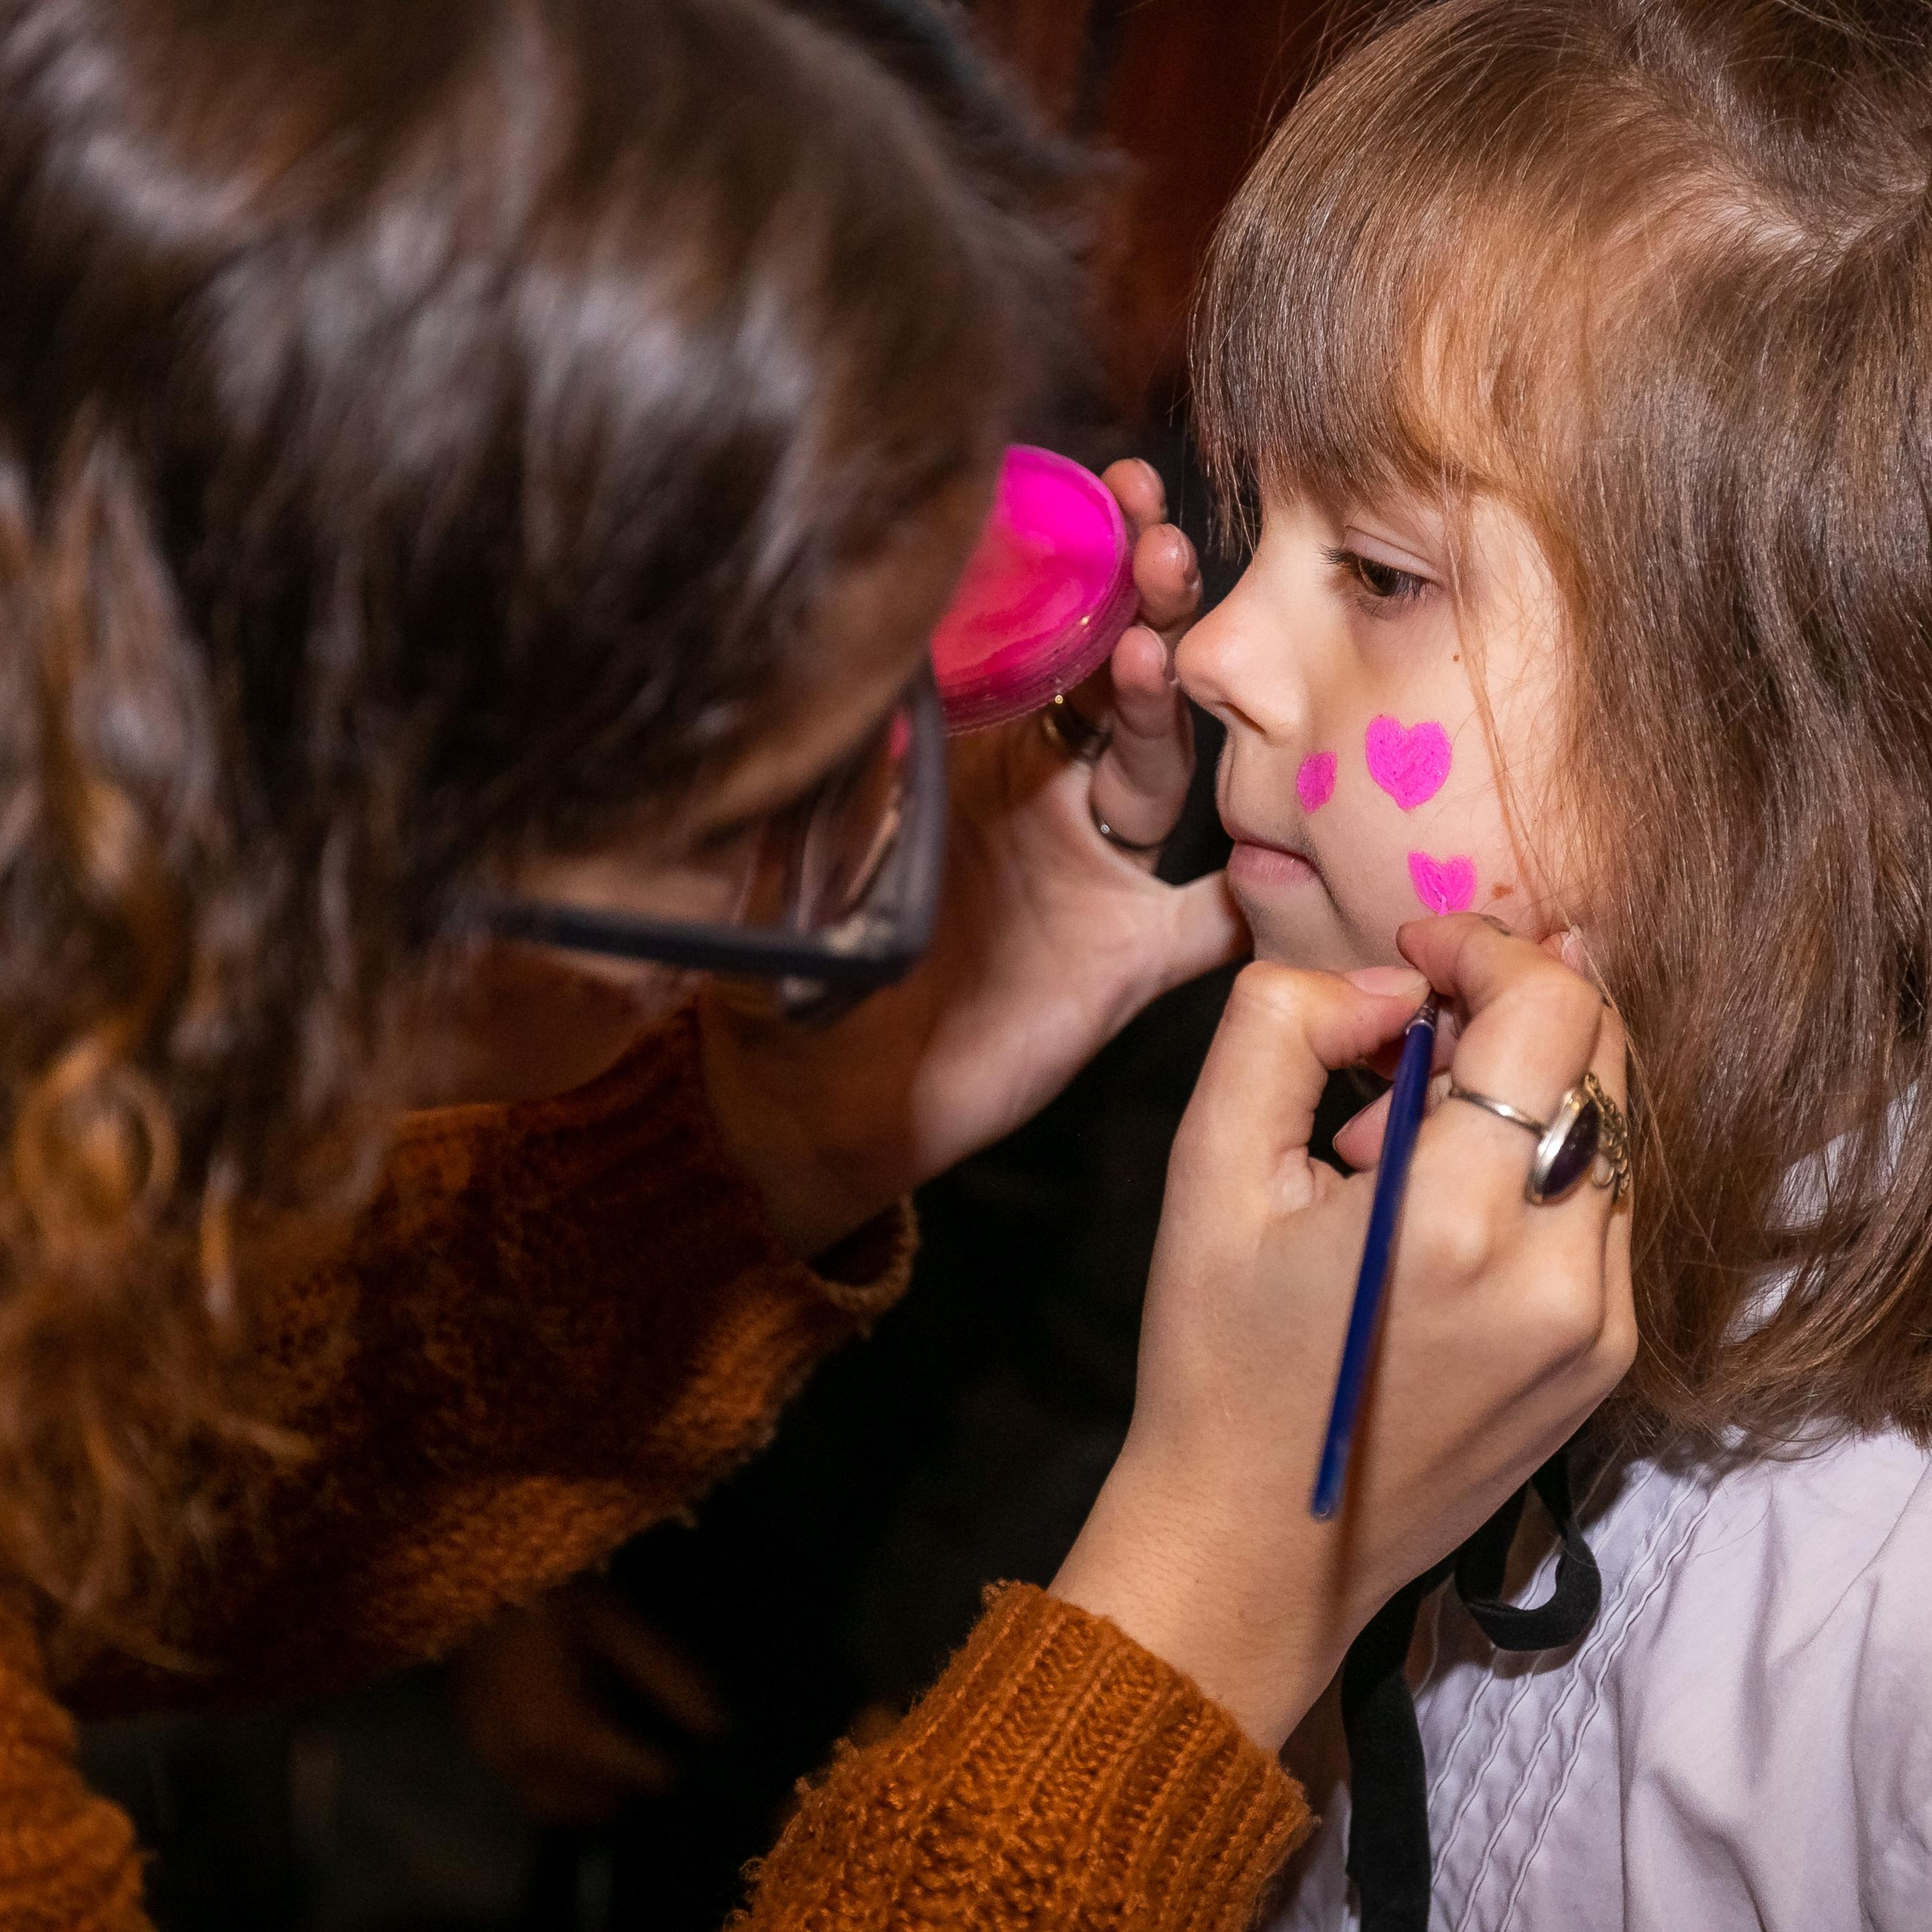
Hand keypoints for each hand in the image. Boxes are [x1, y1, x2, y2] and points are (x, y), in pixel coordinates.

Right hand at [454, 1578, 725, 1825]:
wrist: (478, 1570)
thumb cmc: (558, 1591)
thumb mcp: (620, 1624)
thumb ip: (668, 1678)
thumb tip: (717, 1725)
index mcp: (561, 1730)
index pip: (630, 1775)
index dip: (667, 1768)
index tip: (691, 1757)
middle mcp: (520, 1760)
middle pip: (588, 1803)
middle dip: (626, 1787)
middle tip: (656, 1755)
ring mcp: (490, 1756)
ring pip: (551, 1804)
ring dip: (590, 1794)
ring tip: (622, 1758)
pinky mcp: (474, 1744)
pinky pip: (522, 1786)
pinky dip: (556, 1782)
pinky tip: (578, 1748)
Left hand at [701, 459, 1245, 1258]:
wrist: (816, 1105)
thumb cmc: (790, 969)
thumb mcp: (795, 839)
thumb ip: (834, 751)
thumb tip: (843, 642)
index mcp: (965, 754)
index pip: (1036, 638)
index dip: (1070, 567)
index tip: (1093, 494)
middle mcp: (1039, 795)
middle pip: (1119, 681)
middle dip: (1141, 600)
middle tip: (1153, 539)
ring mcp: (1094, 873)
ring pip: (1169, 768)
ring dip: (1180, 702)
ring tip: (1160, 645)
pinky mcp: (1128, 958)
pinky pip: (1214, 918)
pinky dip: (1264, 890)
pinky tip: (1300, 841)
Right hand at [1050, 915, 1634, 1751]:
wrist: (1257, 1546)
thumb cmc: (1214, 1358)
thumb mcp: (1204, 1168)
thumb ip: (1280, 1026)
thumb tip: (1386, 988)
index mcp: (1457, 1222)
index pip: (1551, 1011)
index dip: (1487, 946)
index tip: (1414, 952)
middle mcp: (1561, 1275)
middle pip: (1602, 1058)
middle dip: (1506, 1010)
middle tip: (1393, 1050)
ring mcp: (1598, 1327)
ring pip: (1609, 1130)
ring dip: (1519, 1092)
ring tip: (1399, 1147)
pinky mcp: (1604, 1363)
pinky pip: (1603, 1208)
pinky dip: (1536, 1168)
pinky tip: (1438, 1213)